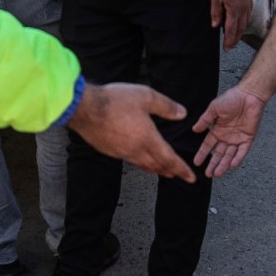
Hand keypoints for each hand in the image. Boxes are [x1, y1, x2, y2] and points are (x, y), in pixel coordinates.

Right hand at [70, 81, 193, 180]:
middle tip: (177, 175)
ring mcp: (121, 152)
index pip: (170, 160)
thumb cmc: (114, 101)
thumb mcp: (146, 97)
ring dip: (154, 168)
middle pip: (156, 166)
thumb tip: (182, 114)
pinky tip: (138, 158)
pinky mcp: (109, 151)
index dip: (182, 170)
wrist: (84, 109)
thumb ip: (166, 106)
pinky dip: (139, 162)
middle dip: (169, 171)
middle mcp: (136, 150)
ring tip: (161, 170)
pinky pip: (129, 160)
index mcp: (148, 139)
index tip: (191, 178)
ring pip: (142, 165)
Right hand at [190, 83, 268, 177]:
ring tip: (217, 173)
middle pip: (218, 154)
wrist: (249, 95)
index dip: (202, 154)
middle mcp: (226, 137)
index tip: (196, 162)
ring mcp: (237, 138)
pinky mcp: (248, 138)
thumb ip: (205, 120)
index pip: (208, 145)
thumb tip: (194, 130)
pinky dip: (238, 158)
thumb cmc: (232, 98)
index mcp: (217, 130)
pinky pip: (242, 151)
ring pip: (229, 155)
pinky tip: (232, 165)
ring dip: (223, 164)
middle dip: (213, 164)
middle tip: (208, 174)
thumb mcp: (214, 108)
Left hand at [210, 0, 251, 50]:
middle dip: (235, 40)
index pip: (230, 30)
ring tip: (235, 38)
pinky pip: (248, 16)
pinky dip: (244, 23)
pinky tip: (241, 23)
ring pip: (245, 24)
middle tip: (231, 46)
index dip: (228, 40)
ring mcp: (248, 6)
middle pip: (240, 30)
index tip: (226, 48)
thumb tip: (215, 24)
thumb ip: (215, 12)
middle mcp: (243, 10)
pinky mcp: (250, 1)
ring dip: (240, 33)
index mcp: (234, 11)